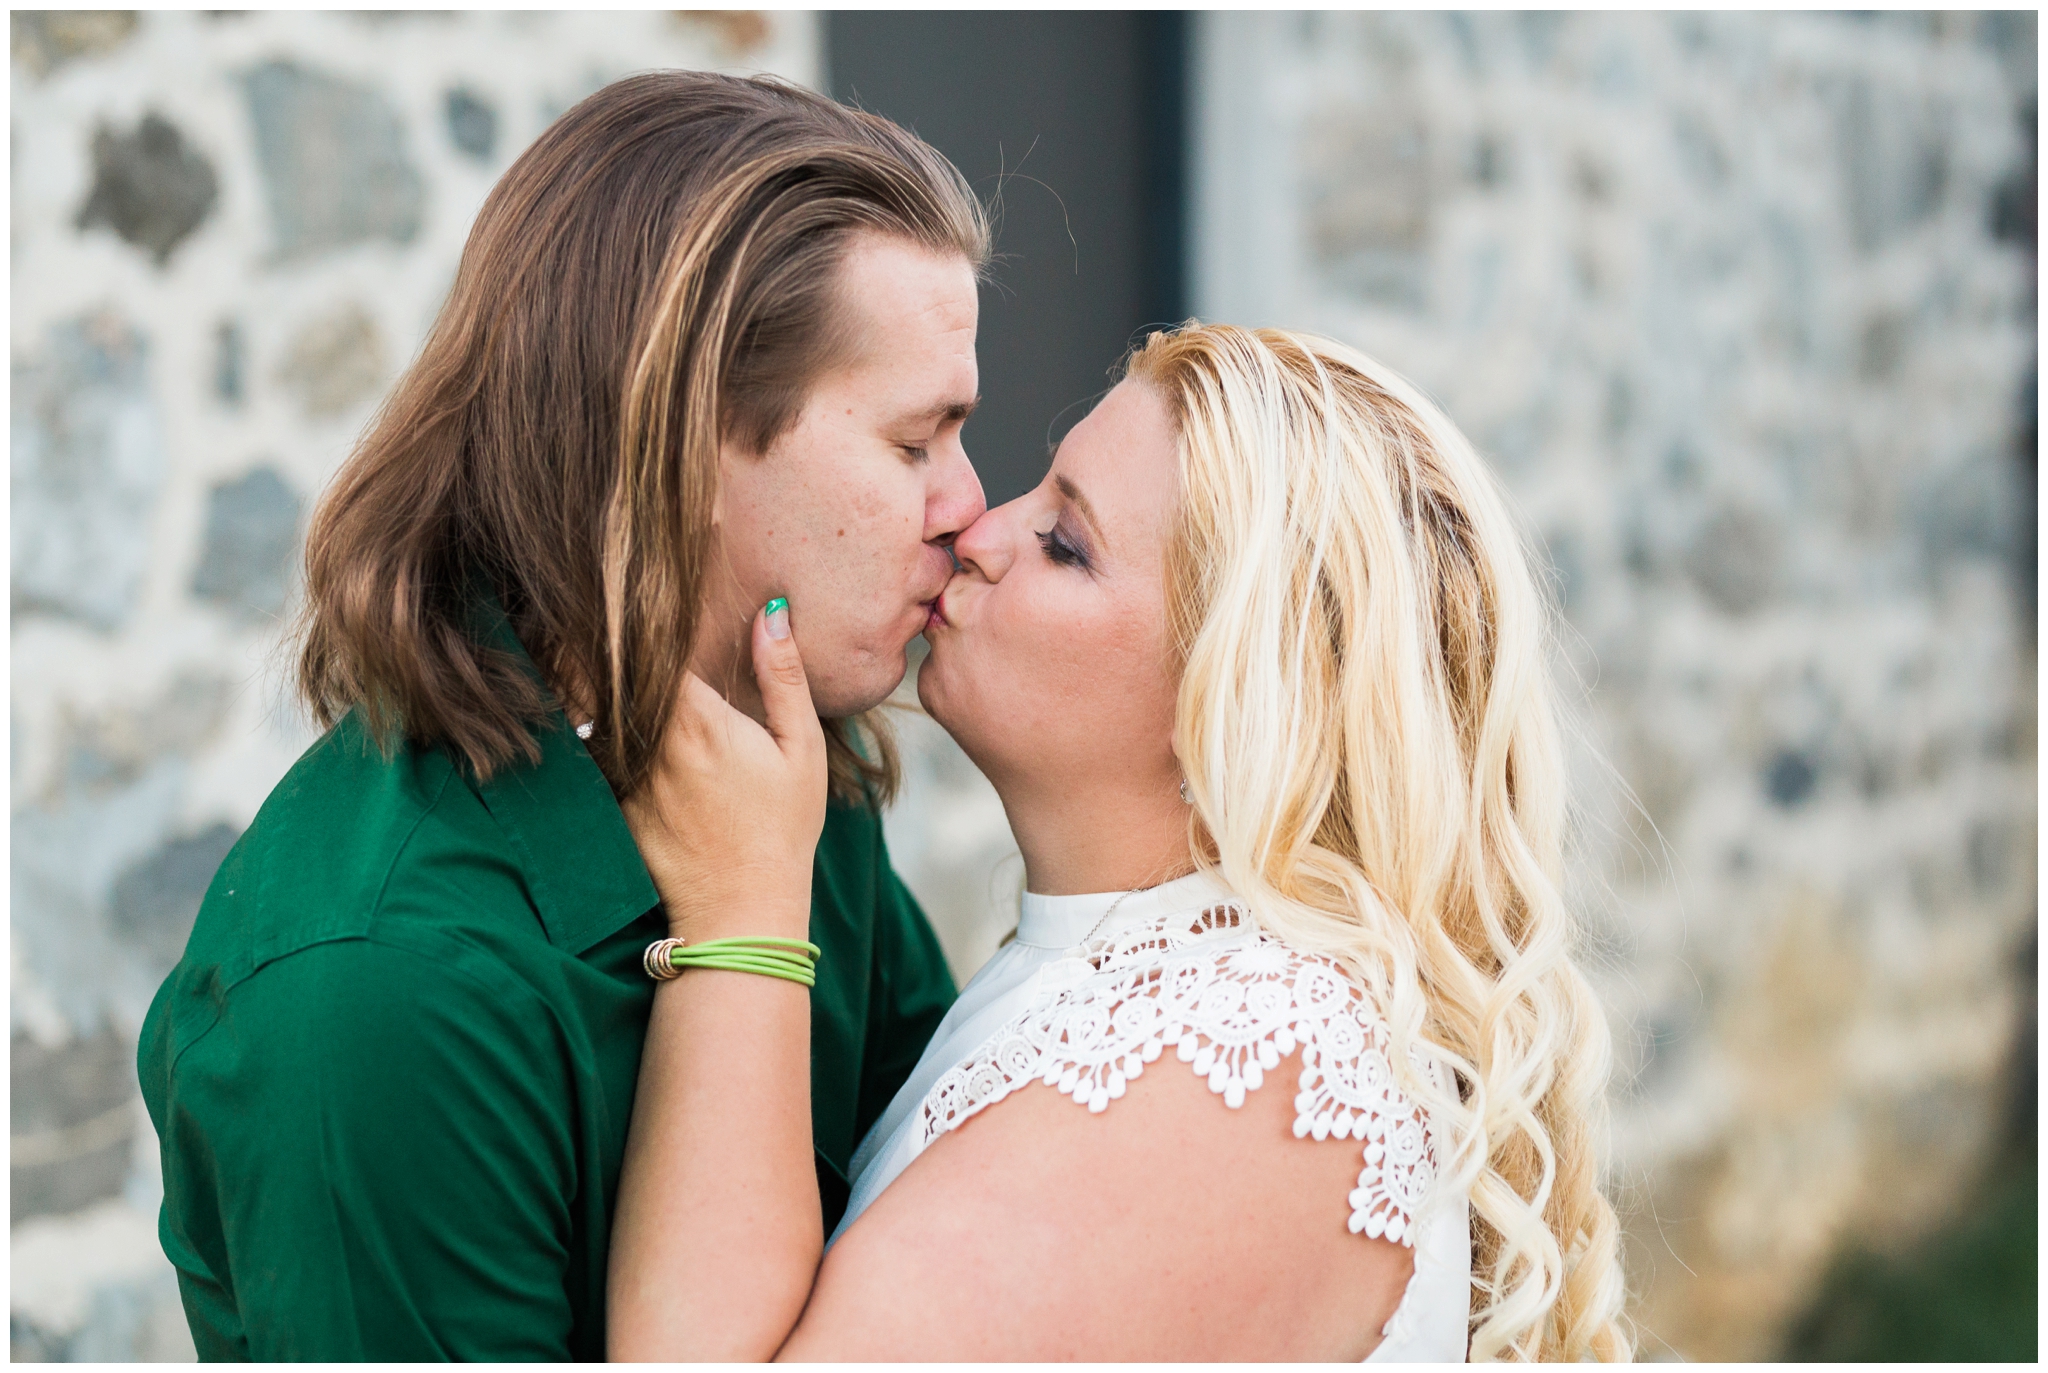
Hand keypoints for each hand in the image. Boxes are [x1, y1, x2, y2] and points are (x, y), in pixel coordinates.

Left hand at [621, 600, 827, 943]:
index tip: (647, 599)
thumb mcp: (801, 749)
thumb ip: (783, 676)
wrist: (740, 910)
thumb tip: (770, 611)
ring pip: (599, 709)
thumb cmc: (781, 829)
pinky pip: (596, 753)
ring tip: (591, 655)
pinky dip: (594, 729)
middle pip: (619, 672)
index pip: (655, 645)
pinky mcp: (612, 805)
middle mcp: (652, 743)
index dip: (650, 620)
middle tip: (608, 613)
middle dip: (615, 643)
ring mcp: (625, 777)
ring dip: (597, 682)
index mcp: (699, 719)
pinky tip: (596, 716)